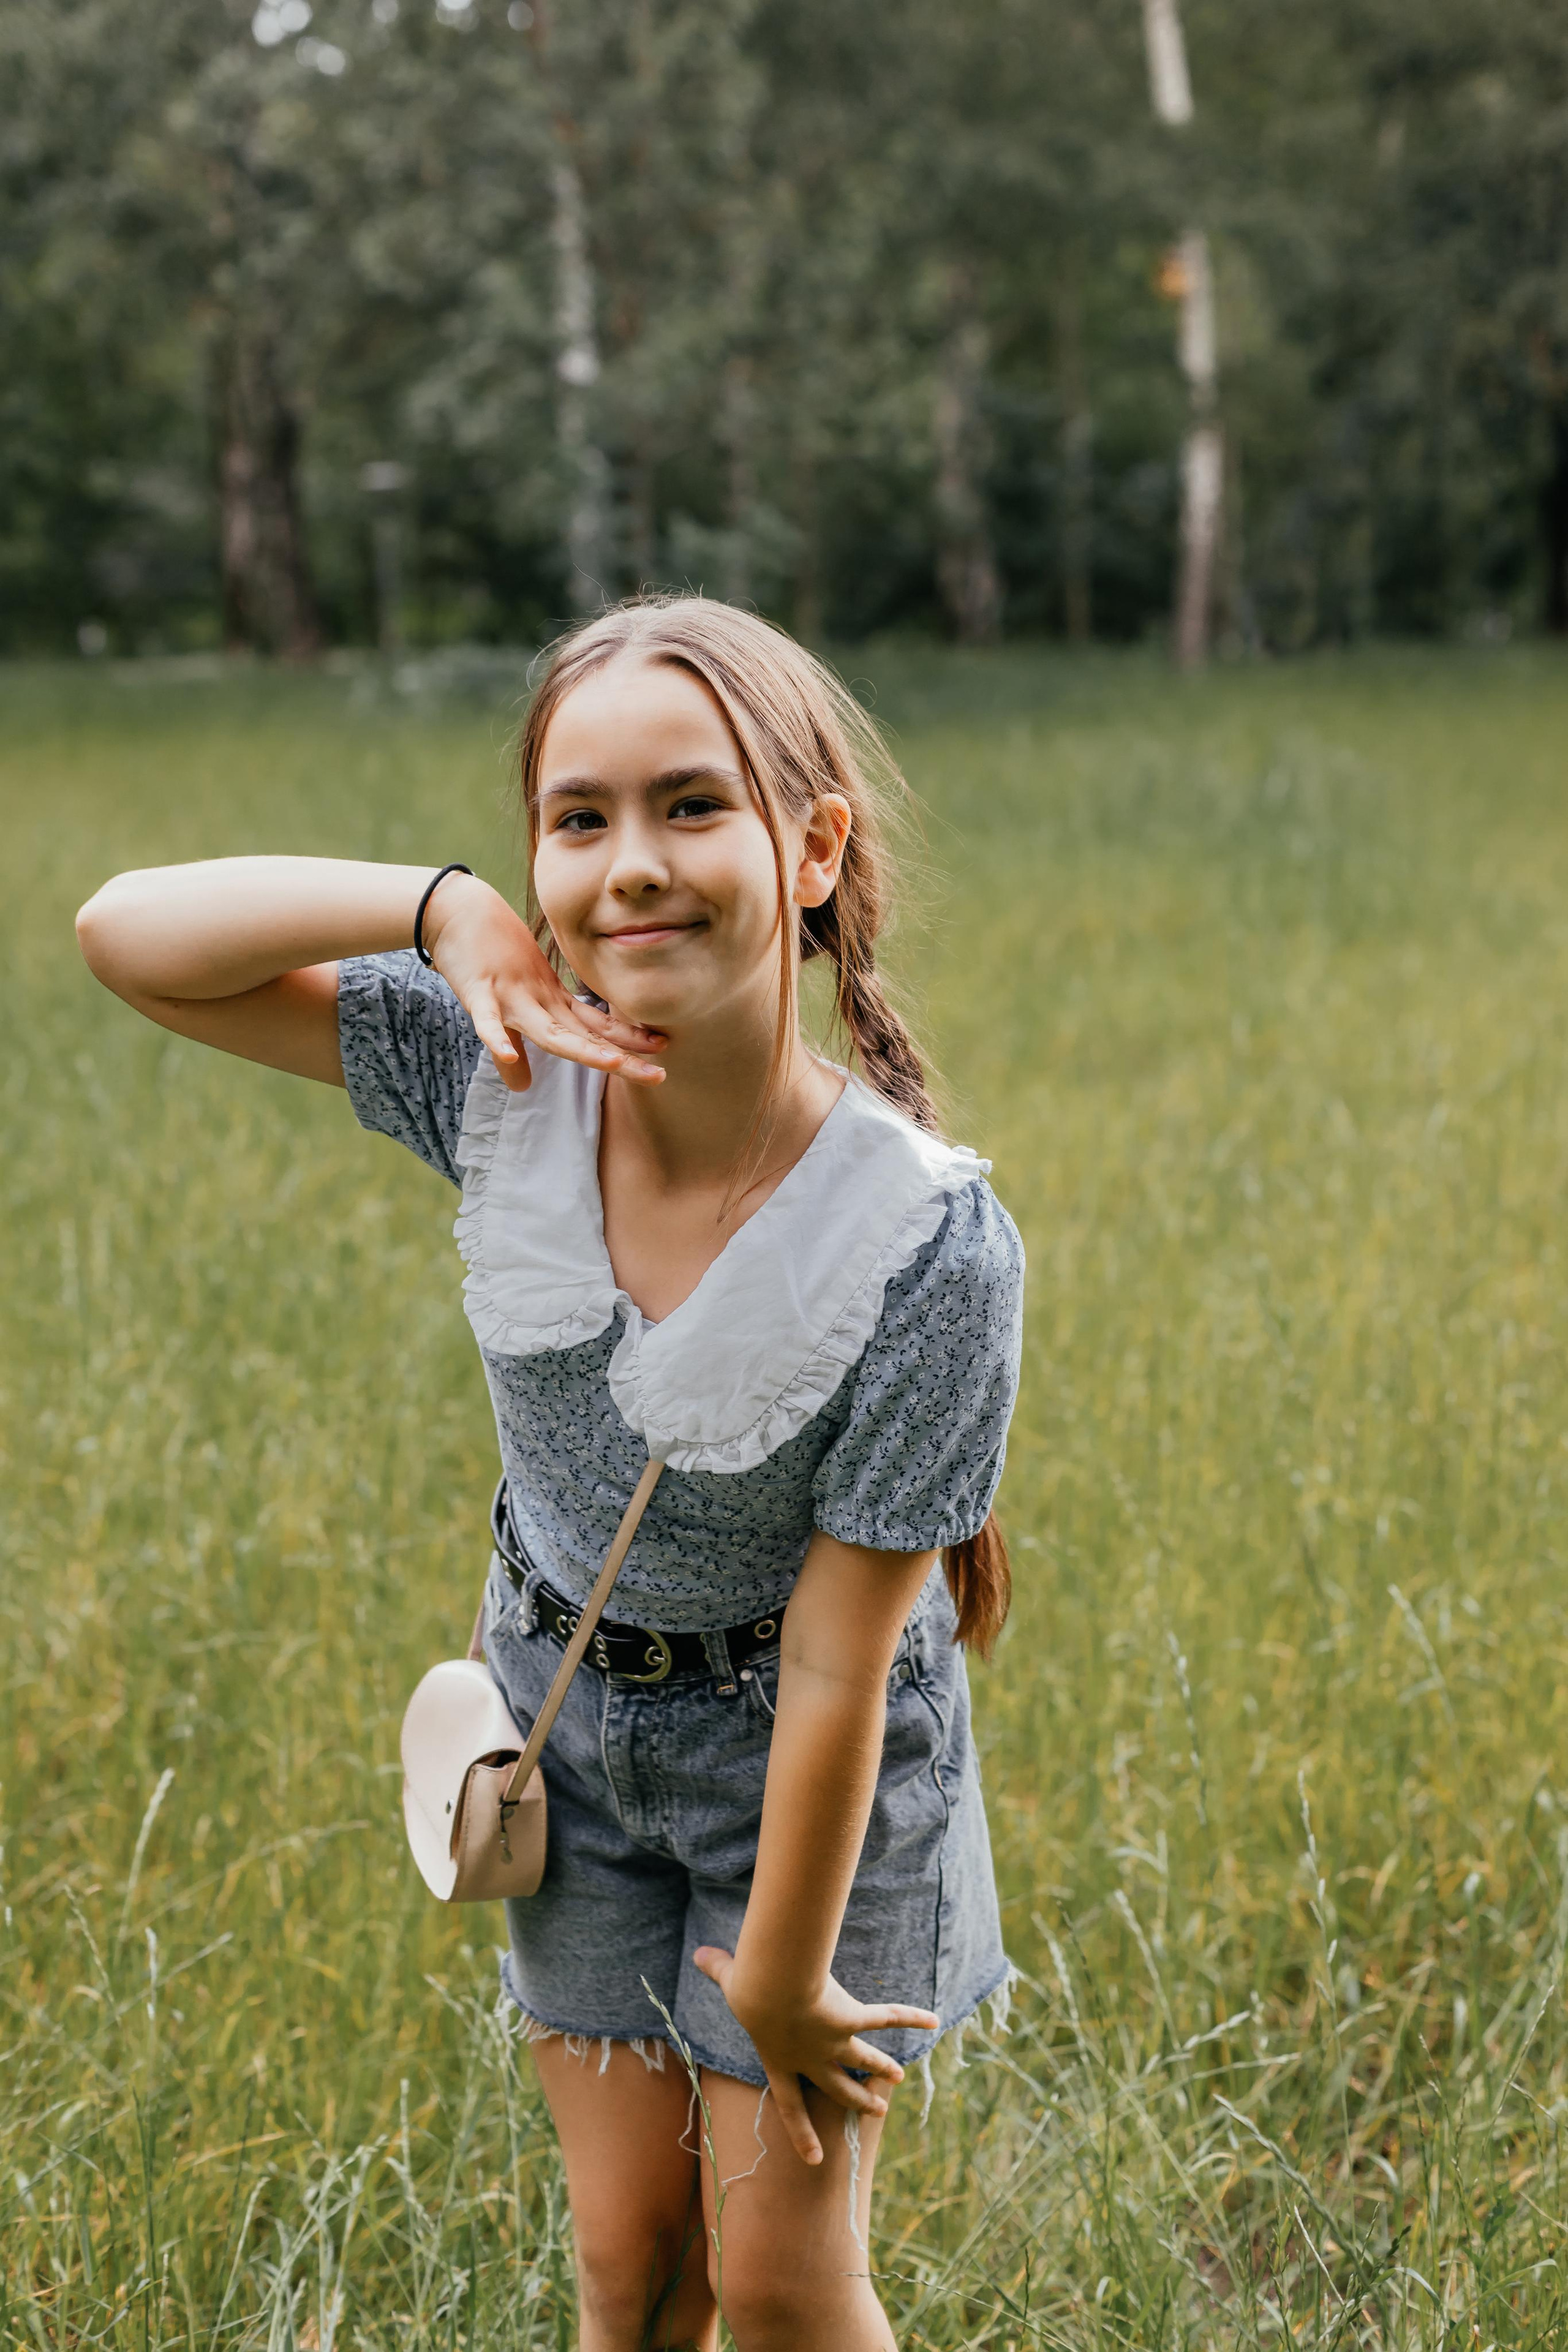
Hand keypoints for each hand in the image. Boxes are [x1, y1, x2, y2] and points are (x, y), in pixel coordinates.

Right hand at [422, 871, 664, 1091]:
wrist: (455, 910)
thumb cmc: (485, 956)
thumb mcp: (503, 1009)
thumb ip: (514, 1049)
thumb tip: (522, 1087)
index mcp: (549, 1003)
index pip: (596, 1028)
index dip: (627, 1041)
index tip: (662, 1051)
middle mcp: (538, 1002)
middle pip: (584, 1037)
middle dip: (621, 1057)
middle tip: (660, 1075)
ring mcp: (510, 996)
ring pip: (549, 1031)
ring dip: (580, 1048)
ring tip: (613, 1063)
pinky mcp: (477, 992)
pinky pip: (487, 1020)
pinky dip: (496, 1038)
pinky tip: (510, 1059)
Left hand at [692, 1946, 938, 2164]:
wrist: (775, 1987)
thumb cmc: (750, 1988)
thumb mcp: (731, 1980)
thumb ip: (718, 1969)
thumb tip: (698, 1952)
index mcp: (779, 2060)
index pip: (789, 2106)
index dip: (801, 2132)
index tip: (815, 2160)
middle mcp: (810, 2059)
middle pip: (837, 2088)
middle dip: (857, 2100)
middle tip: (876, 2111)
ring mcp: (834, 2043)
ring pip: (864, 2060)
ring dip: (882, 2068)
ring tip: (898, 2077)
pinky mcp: (852, 2020)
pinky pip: (885, 2018)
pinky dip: (910, 2018)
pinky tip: (931, 2020)